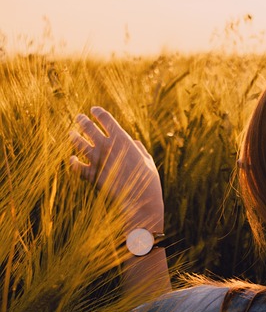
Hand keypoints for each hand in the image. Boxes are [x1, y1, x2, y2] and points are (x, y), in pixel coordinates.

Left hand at [70, 106, 163, 232]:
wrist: (139, 200)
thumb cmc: (148, 181)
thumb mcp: (147, 161)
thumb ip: (139, 149)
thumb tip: (134, 143)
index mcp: (122, 139)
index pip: (105, 118)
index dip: (98, 113)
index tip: (94, 110)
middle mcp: (107, 146)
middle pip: (88, 127)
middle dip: (82, 120)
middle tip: (79, 118)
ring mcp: (97, 160)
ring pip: (79, 143)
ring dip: (74, 137)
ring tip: (71, 134)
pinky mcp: (91, 175)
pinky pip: (76, 166)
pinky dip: (73, 162)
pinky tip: (72, 159)